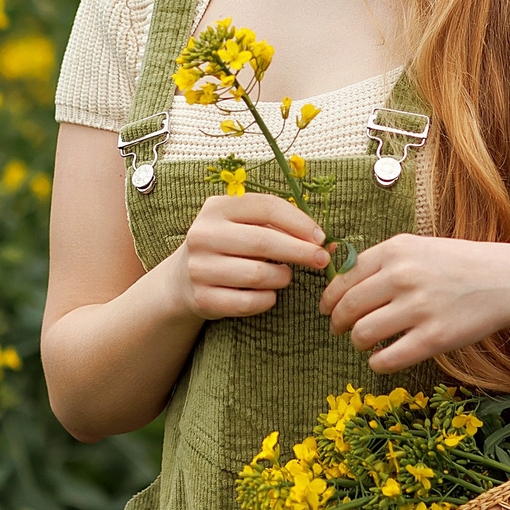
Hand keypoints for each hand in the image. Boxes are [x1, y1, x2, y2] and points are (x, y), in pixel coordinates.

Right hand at [165, 192, 330, 320]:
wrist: (183, 279)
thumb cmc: (227, 246)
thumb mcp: (242, 225)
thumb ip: (277, 226)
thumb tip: (326, 242)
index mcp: (216, 208)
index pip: (267, 207)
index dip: (299, 222)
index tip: (321, 237)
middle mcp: (203, 235)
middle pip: (264, 242)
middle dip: (300, 251)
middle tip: (321, 259)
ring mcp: (200, 268)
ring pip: (258, 275)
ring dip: (282, 277)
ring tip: (285, 276)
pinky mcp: (202, 298)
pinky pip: (249, 302)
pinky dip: (267, 299)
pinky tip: (269, 294)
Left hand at [317, 234, 509, 374]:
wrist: (506, 280)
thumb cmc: (456, 264)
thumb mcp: (416, 247)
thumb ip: (379, 258)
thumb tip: (332, 266)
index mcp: (395, 250)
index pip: (342, 279)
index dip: (330, 300)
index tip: (328, 311)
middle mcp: (403, 276)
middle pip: (347, 309)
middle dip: (338, 324)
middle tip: (342, 330)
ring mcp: (419, 308)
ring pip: (361, 335)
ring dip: (357, 343)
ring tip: (367, 343)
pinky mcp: (434, 338)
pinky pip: (386, 360)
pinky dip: (377, 362)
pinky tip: (382, 357)